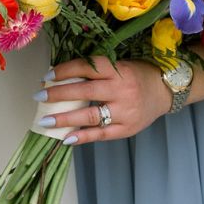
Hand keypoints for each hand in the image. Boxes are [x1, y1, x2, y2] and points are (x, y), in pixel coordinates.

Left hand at [35, 57, 171, 143]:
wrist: (165, 92)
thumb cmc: (137, 75)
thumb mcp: (120, 65)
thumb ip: (96, 71)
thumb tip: (62, 77)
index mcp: (118, 70)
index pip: (87, 67)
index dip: (65, 71)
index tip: (47, 76)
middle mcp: (121, 90)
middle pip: (85, 91)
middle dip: (58, 94)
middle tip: (39, 96)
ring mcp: (125, 112)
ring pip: (90, 115)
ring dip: (65, 119)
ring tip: (45, 121)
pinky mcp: (127, 129)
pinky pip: (101, 134)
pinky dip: (82, 137)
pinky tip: (65, 138)